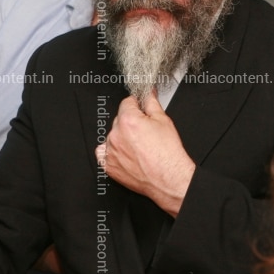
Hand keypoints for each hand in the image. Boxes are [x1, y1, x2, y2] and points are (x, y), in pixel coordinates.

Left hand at [95, 92, 194, 216]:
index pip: (126, 103)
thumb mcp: (164, 121)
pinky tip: (127, 154)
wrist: (169, 178)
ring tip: (138, 146)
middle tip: (145, 132)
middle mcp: (116, 135)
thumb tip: (148, 94)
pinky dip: (113, 152)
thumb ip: (152, 103)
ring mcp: (111, 152)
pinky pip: (104, 154)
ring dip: (122, 138)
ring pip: (113, 136)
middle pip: (119, 120)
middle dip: (130, 122)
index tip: (140, 109)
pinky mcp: (109, 166)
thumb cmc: (168, 154)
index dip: (136, 105)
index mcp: (128, 120)